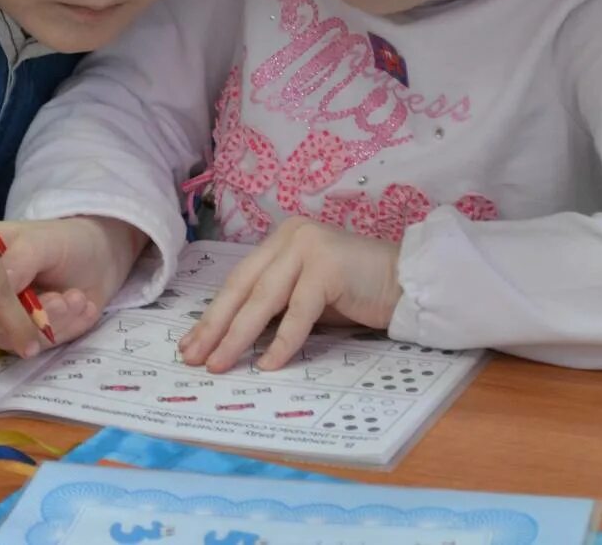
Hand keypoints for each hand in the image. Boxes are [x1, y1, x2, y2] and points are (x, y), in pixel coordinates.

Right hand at [0, 217, 147, 353]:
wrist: (99, 257)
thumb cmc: (65, 241)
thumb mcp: (43, 243)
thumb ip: (20, 263)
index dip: (3, 303)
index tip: (42, 296)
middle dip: (35, 316)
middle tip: (67, 300)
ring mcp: (2, 315)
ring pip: (16, 339)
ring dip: (55, 323)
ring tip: (79, 299)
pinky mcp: (23, 334)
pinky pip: (37, 345)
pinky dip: (66, 330)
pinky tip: (84, 308)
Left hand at [179, 217, 401, 373]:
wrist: (409, 283)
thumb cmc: (358, 292)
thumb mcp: (308, 296)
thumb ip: (276, 305)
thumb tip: (233, 338)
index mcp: (281, 239)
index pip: (239, 280)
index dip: (214, 314)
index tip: (192, 343)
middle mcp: (290, 236)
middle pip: (243, 287)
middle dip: (215, 326)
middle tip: (193, 358)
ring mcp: (309, 247)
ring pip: (263, 299)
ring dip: (238, 336)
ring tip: (219, 364)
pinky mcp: (328, 266)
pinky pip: (297, 312)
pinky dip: (282, 342)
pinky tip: (267, 364)